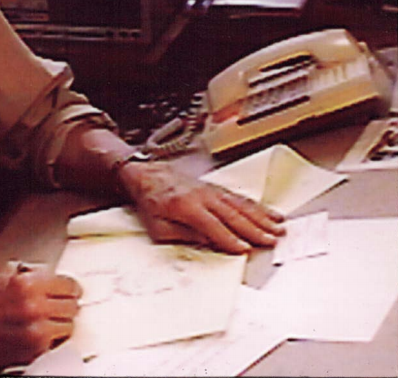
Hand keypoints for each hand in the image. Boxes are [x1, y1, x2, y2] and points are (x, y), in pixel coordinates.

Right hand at [0, 265, 80, 365]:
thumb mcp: (4, 277)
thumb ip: (31, 276)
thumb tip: (52, 279)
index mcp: (28, 285)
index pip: (69, 285)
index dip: (70, 288)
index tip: (71, 291)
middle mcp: (34, 308)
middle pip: (73, 307)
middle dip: (67, 305)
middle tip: (61, 305)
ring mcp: (35, 333)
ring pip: (68, 328)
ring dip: (61, 324)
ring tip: (49, 320)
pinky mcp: (32, 352)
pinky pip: (55, 344)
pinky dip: (50, 339)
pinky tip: (38, 332)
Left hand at [119, 162, 284, 253]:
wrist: (147, 175)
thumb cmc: (151, 202)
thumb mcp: (157, 226)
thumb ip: (180, 235)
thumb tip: (205, 242)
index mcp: (186, 207)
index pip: (214, 227)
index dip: (230, 240)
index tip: (246, 250)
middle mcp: (203, 197)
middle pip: (233, 215)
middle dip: (255, 230)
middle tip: (272, 241)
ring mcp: (211, 191)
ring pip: (241, 205)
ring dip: (261, 218)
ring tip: (279, 228)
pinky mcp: (216, 188)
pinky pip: (239, 198)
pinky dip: (256, 206)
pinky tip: (269, 213)